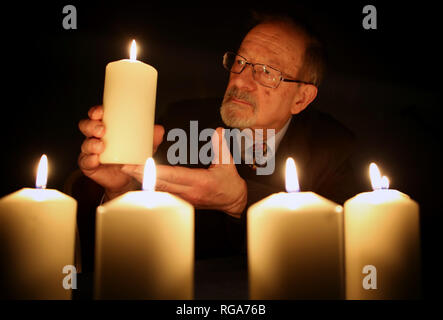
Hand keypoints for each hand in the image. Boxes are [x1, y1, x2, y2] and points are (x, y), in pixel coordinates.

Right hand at [78, 105, 164, 199]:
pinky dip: (89, 159)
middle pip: (86, 127)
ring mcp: (90, 152)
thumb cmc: (131, 156)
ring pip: (85, 144)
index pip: (96, 115)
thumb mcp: (143, 146)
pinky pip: (85, 161)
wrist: (127, 178)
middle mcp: (95, 138)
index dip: (96, 111)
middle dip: (91, 126)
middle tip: (102, 129)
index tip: (101, 111)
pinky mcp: (89, 166)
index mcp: (106, 128)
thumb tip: (159, 130)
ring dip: (91, 143)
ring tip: (101, 145)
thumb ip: (151, 138)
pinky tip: (95, 158)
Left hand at [122, 127, 246, 217]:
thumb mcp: (228, 164)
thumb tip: (217, 131)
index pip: (173, 175)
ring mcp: (185, 198)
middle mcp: (189, 192)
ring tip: (128, 171)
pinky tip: (141, 179)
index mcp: (199, 182)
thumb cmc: (230, 184)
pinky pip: (164, 193)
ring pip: (160, 189)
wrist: (234, 202)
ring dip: (143, 181)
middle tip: (125, 166)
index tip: (141, 164)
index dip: (155, 170)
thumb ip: (220, 147)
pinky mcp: (183, 201)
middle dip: (142, 175)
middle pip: (161, 183)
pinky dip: (152, 185)